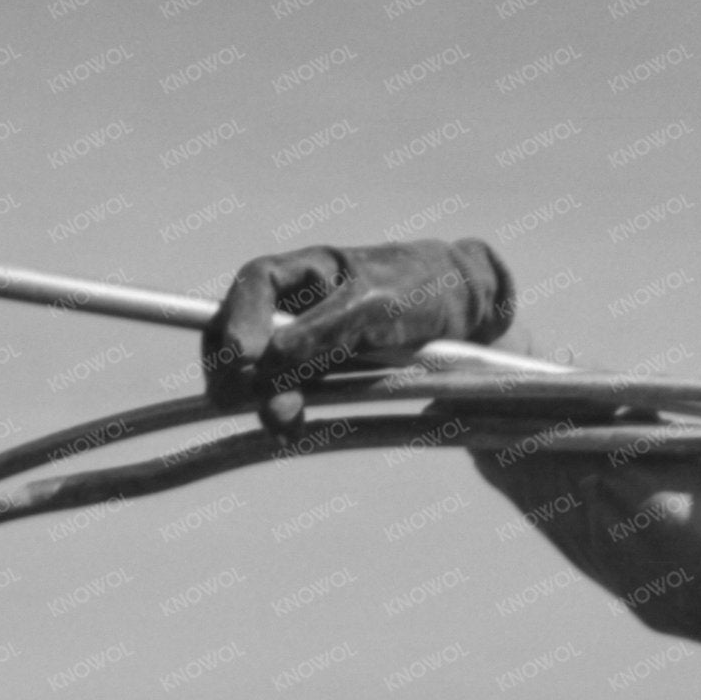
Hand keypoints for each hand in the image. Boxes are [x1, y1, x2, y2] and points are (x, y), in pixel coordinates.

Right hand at [204, 239, 515, 431]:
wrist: (462, 314)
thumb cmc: (420, 291)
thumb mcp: (377, 304)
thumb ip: (326, 326)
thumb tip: (272, 356)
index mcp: (305, 269)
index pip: (255, 283)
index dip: (240, 317)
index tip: (243, 357)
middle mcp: (294, 303)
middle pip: (242, 329)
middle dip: (238, 367)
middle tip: (240, 400)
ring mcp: (302, 339)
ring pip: (258, 367)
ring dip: (259, 396)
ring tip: (279, 423)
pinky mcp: (317, 372)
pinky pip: (285, 390)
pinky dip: (282, 409)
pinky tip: (291, 429)